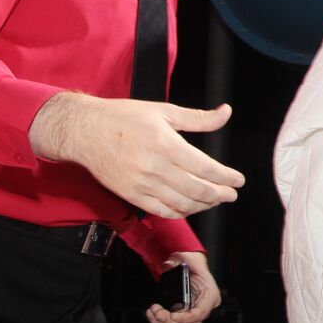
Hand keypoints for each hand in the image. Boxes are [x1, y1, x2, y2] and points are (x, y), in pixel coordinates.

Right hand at [29, 93, 244, 218]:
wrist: (84, 131)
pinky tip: (190, 207)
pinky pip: (161, 210)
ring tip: (215, 200)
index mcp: (166, 144)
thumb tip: (225, 112)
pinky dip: (180, 212)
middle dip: (220, 195)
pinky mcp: (131, 195)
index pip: (205, 168)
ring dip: (203, 205)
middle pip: (197, 190)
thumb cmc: (123, 118)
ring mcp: (142, 185)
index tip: (238, 180)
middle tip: (232, 194)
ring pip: (182, 204)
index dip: (226, 177)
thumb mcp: (164, 110)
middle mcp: (155, 167)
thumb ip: (198, 118)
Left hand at [146, 251, 219, 322]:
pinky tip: (153, 315)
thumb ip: (181, 260)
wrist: (189, 266)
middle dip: (170, 322)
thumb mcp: (190, 259)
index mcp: (209, 295)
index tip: (171, 315)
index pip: (200, 313)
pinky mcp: (183, 316)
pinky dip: (160, 322)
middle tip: (158, 312)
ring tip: (153, 311)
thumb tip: (168, 266)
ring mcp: (192, 313)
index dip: (185, 318)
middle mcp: (203, 307)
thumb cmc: (192, 264)